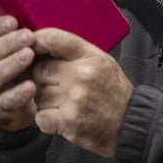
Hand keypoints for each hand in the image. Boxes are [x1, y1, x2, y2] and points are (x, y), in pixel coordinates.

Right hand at [0, 16, 38, 130]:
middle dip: (8, 43)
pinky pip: (7, 100)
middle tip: (28, 36)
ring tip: (29, 55)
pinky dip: (18, 93)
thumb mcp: (14, 53)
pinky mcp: (2, 107)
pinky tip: (31, 85)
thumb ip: (20, 37)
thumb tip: (37, 14)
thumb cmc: (18, 72)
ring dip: (11, 64)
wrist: (11, 109)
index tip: (13, 21)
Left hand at [27, 29, 134, 158]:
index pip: (54, 39)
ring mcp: (74, 99)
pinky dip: (46, 119)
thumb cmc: (113, 92)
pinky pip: (40, 116)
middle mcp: (81, 75)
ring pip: (38, 94)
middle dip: (41, 77)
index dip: (38, 41)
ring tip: (62, 103)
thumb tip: (42, 44)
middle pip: (40, 69)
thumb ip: (74, 52)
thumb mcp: (102, 62)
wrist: (130, 124)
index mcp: (90, 57)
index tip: (32, 47)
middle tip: (53, 85)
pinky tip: (60, 118)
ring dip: (44, 100)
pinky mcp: (68, 121)